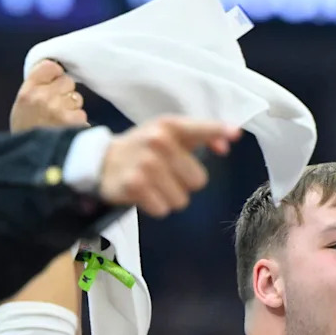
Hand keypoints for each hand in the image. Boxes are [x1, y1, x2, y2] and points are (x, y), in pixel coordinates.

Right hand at [10, 60, 87, 131]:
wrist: (29, 161)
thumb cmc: (26, 132)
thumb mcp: (21, 107)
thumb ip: (35, 86)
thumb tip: (57, 68)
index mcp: (27, 92)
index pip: (50, 66)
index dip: (55, 74)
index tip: (54, 83)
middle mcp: (41, 98)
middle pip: (67, 81)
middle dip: (65, 93)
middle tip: (56, 109)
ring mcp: (57, 109)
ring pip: (77, 98)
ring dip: (72, 109)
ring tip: (59, 123)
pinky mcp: (71, 122)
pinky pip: (82, 115)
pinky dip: (77, 124)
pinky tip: (65, 131)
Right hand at [98, 116, 240, 217]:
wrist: (100, 162)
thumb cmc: (142, 149)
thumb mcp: (166, 134)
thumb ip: (200, 136)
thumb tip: (227, 144)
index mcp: (169, 126)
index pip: (201, 129)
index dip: (219, 131)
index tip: (235, 135)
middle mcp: (158, 142)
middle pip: (198, 180)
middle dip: (183, 182)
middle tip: (164, 174)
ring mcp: (146, 164)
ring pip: (181, 199)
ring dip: (168, 197)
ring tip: (152, 184)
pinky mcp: (135, 186)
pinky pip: (162, 209)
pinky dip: (155, 206)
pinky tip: (142, 193)